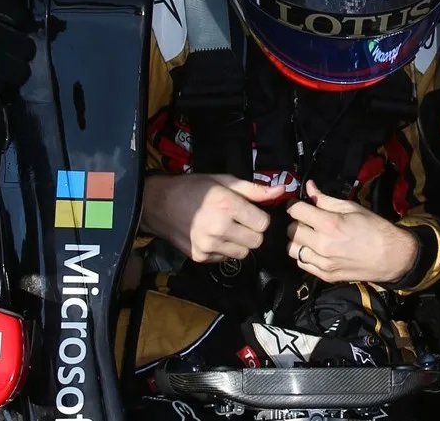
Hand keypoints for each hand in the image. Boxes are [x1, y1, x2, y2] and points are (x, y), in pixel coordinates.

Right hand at [140, 173, 285, 262]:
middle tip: (241, 221)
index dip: (260, 217)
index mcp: (227, 206)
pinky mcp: (201, 257)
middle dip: (253, 231)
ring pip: (243, 253)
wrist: (158, 204)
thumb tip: (281, 190)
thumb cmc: (193, 188)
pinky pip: (225, 259)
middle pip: (256, 241)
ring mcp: (209, 245)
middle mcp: (219, 228)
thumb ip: (254, 189)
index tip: (251, 212)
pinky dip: (224, 250)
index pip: (263, 224)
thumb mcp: (223, 181)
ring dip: (240, 243)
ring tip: (227, 229)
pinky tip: (213, 236)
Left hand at [286, 181, 417, 284]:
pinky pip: (302, 264)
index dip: (294, 205)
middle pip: (291, 231)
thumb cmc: (374, 228)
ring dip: (298, 240)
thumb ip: (325, 199)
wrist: (392, 256)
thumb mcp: (351, 208)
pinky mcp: (326, 275)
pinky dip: (304, 255)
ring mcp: (323, 263)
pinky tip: (315, 250)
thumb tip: (308, 187)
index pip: (296, 211)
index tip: (298, 205)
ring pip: (292, 249)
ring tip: (310, 236)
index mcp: (329, 224)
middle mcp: (322, 245)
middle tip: (306, 220)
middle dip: (296, 222)